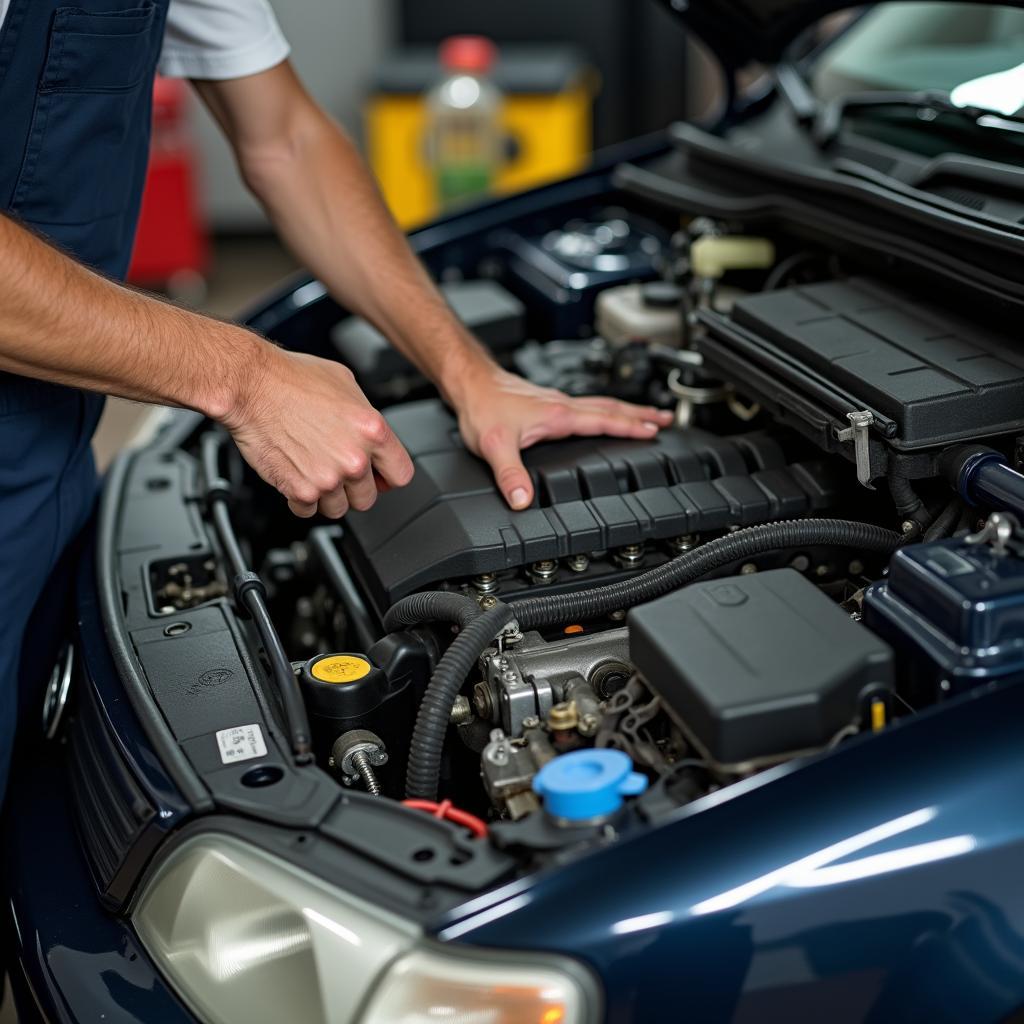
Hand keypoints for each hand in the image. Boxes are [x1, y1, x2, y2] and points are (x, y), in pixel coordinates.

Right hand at [223, 346, 413, 517]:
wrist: (250, 387)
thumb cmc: (291, 379)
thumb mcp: (345, 384)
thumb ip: (364, 417)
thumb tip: (370, 436)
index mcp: (373, 431)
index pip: (401, 474)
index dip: (387, 476)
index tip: (379, 476)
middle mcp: (354, 458)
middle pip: (368, 498)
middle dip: (354, 488)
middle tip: (337, 470)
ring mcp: (328, 478)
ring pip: (339, 509)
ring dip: (327, 496)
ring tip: (313, 470)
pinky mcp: (300, 490)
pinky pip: (309, 510)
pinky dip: (301, 499)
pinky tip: (296, 476)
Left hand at [452, 364, 674, 509]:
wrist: (468, 383)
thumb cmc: (481, 408)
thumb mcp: (494, 445)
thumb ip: (510, 475)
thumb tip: (523, 501)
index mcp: (559, 415)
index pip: (605, 420)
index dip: (631, 427)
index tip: (655, 431)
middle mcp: (562, 406)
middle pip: (611, 408)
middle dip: (641, 415)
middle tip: (667, 418)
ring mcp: (555, 402)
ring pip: (600, 405)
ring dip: (626, 411)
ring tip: (647, 416)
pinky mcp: (546, 403)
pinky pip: (586, 406)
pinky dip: (605, 411)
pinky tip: (602, 416)